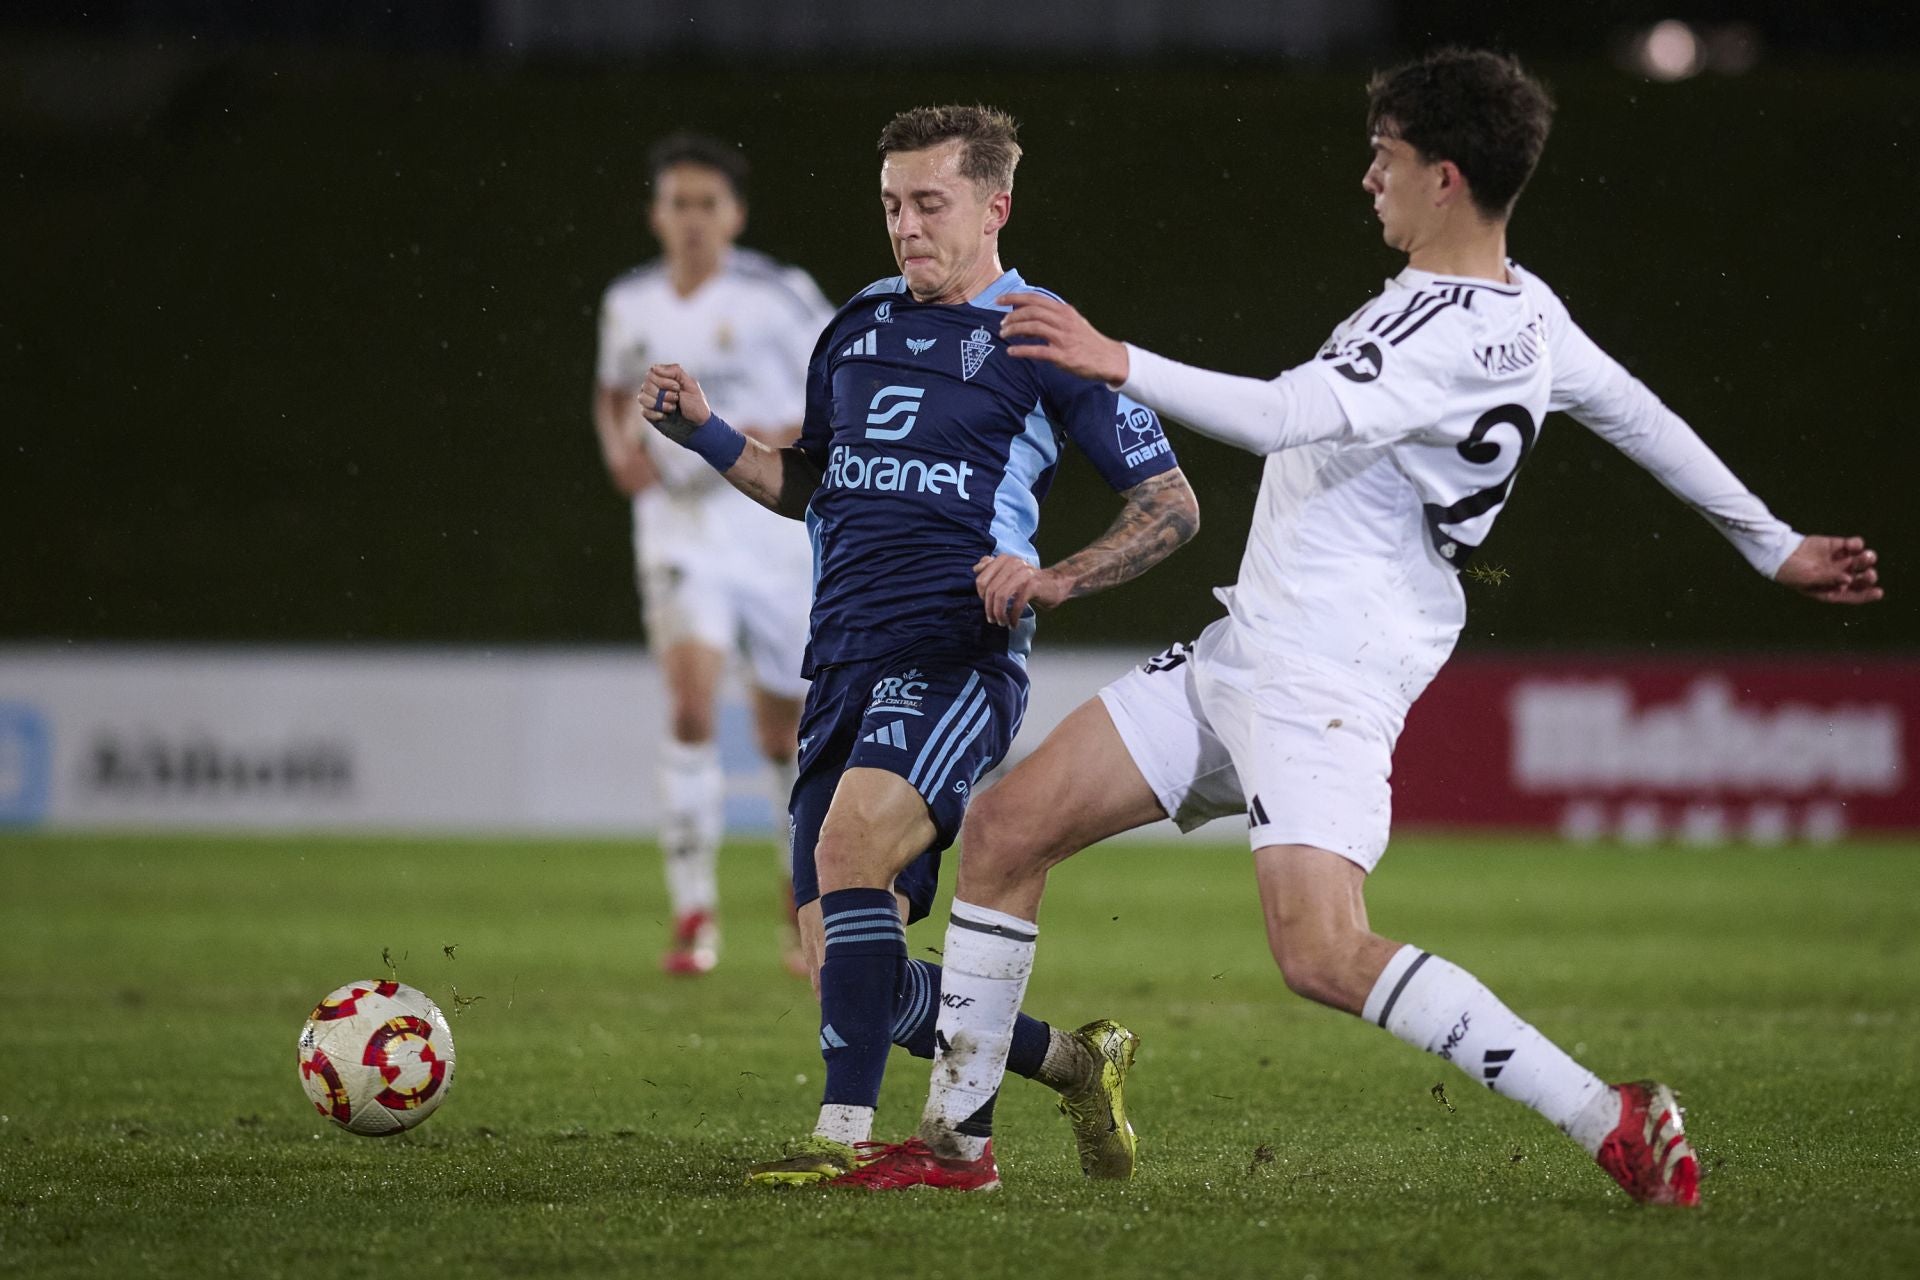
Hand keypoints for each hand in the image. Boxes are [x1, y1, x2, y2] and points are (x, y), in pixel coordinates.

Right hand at [636, 363, 711, 443]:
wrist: (698, 427)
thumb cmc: (696, 405)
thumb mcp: (691, 384)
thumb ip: (675, 371)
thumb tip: (655, 367)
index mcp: (665, 378)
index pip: (651, 372)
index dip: (663, 380)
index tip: (677, 388)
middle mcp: (656, 388)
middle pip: (646, 384)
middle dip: (662, 393)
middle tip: (676, 399)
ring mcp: (652, 401)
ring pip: (642, 397)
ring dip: (659, 404)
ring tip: (672, 408)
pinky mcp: (650, 414)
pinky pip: (644, 410)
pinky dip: (656, 413)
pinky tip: (665, 416)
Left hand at [973, 553, 1068, 625]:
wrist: (1057, 583)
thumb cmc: (1030, 581)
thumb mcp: (1010, 572)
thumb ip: (993, 568)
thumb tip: (976, 568)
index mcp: (1004, 560)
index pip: (981, 580)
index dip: (981, 596)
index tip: (988, 606)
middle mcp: (1013, 563)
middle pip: (990, 590)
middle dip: (989, 609)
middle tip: (993, 619)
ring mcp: (1023, 573)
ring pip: (1001, 596)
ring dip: (999, 614)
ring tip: (1002, 623)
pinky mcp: (1033, 585)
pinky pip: (1016, 604)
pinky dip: (1012, 617)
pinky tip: (1013, 624)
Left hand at [997, 292, 1130, 383]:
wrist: (1107, 358)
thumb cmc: (1086, 341)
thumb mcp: (1071, 321)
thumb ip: (1051, 317)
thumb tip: (1025, 319)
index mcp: (1064, 310)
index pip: (1035, 298)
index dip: (1014, 297)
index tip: (999, 300)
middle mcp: (1063, 321)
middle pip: (1032, 311)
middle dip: (1012, 316)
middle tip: (1002, 324)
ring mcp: (1063, 338)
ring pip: (1033, 327)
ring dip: (1014, 330)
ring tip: (1004, 335)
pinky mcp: (1063, 356)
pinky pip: (1038, 350)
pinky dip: (1022, 350)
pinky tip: (1011, 352)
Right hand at [1774, 534, 1882, 604]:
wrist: (1779, 552)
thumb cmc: (1791, 572)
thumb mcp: (1807, 579)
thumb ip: (1828, 578)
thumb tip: (1848, 578)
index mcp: (1833, 591)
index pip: (1854, 595)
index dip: (1867, 595)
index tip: (1878, 592)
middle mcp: (1840, 577)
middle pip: (1862, 578)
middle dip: (1868, 576)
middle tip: (1869, 573)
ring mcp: (1840, 561)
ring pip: (1862, 561)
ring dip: (1867, 559)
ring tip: (1866, 555)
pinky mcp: (1838, 546)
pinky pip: (1854, 545)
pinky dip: (1856, 544)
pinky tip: (1852, 544)